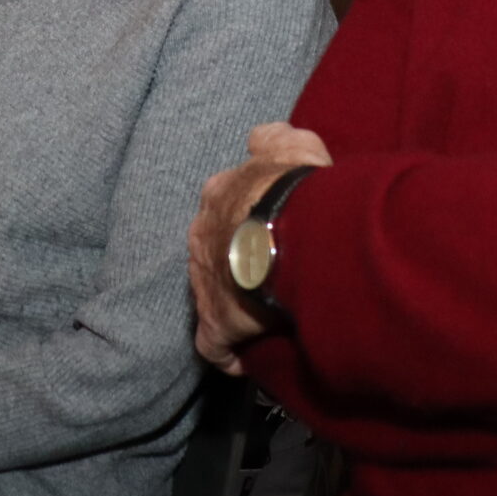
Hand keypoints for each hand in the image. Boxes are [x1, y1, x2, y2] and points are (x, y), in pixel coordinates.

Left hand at [187, 124, 333, 375]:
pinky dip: (228, 352)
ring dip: (235, 304)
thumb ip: (275, 139)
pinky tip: (246, 358)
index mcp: (220, 195)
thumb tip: (262, 137)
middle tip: (271, 273)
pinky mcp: (215, 322)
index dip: (244, 220)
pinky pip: (214, 345)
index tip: (267, 232)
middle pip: (214, 250)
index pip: (225, 206)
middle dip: (236, 261)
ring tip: (265, 314)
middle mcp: (202, 235)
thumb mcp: (291, 145)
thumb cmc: (294, 188)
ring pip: (213, 295)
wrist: (292, 232)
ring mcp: (204, 281)